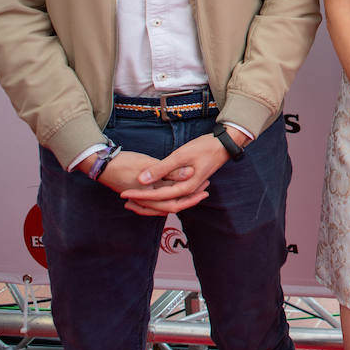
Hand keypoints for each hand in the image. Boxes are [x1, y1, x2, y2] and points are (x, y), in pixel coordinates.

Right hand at [84, 150, 198, 215]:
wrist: (101, 164)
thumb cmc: (124, 162)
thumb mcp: (149, 164)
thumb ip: (169, 171)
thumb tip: (190, 173)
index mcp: (148, 196)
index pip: (174, 203)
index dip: (192, 197)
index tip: (205, 190)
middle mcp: (145, 201)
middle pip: (171, 206)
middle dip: (189, 199)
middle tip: (204, 191)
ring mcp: (141, 199)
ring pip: (164, 204)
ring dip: (179, 198)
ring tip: (194, 190)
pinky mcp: (139, 193)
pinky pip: (156, 201)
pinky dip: (167, 197)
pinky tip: (174, 191)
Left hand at [118, 132, 232, 214]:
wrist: (225, 144)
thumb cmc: (205, 147)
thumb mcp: (181, 155)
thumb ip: (161, 169)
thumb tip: (141, 180)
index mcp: (185, 187)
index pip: (157, 197)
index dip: (139, 195)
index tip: (123, 193)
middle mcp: (187, 191)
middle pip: (161, 205)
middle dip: (142, 203)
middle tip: (125, 199)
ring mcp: (190, 188)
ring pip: (167, 201)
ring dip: (150, 201)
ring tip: (134, 199)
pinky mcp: (190, 183)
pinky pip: (172, 195)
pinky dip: (159, 195)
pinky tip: (151, 190)